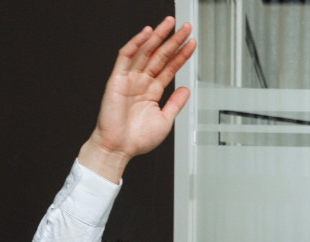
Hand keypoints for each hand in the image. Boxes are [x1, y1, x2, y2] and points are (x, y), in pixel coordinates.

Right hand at [78, 17, 196, 182]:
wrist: (118, 149)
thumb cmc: (137, 140)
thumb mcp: (165, 120)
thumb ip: (175, 103)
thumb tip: (186, 89)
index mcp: (152, 91)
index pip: (169, 68)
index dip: (181, 55)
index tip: (192, 44)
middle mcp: (141, 82)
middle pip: (160, 56)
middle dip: (173, 41)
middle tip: (186, 27)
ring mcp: (129, 79)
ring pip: (145, 52)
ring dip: (157, 36)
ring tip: (170, 23)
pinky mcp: (117, 79)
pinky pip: (126, 56)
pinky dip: (136, 43)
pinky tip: (147, 33)